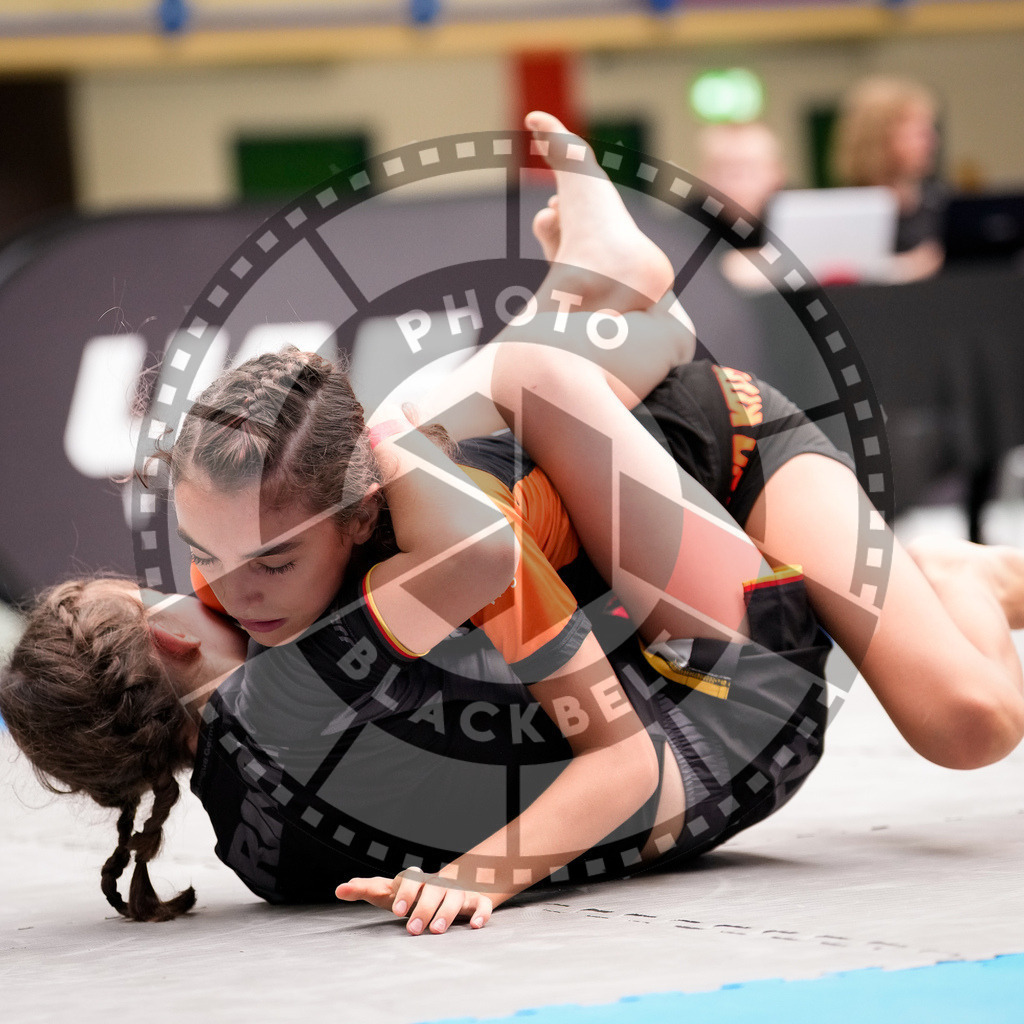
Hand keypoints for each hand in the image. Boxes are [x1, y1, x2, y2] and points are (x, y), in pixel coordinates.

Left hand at [336, 868, 493, 934]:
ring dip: (447, 912)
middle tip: (413, 929)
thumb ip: (366, 889)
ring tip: (436, 931)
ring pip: (456, 896)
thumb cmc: (413, 895)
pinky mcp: (476, 901)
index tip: (397, 910)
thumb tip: (339, 889)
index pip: (411, 878)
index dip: (405, 892)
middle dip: (423, 907)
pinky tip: (474, 925)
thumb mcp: (390, 892)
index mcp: (417, 880)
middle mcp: (438, 883)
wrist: (450, 887)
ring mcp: (458, 891)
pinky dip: (480, 913)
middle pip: (433, 888)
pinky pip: (482, 904)